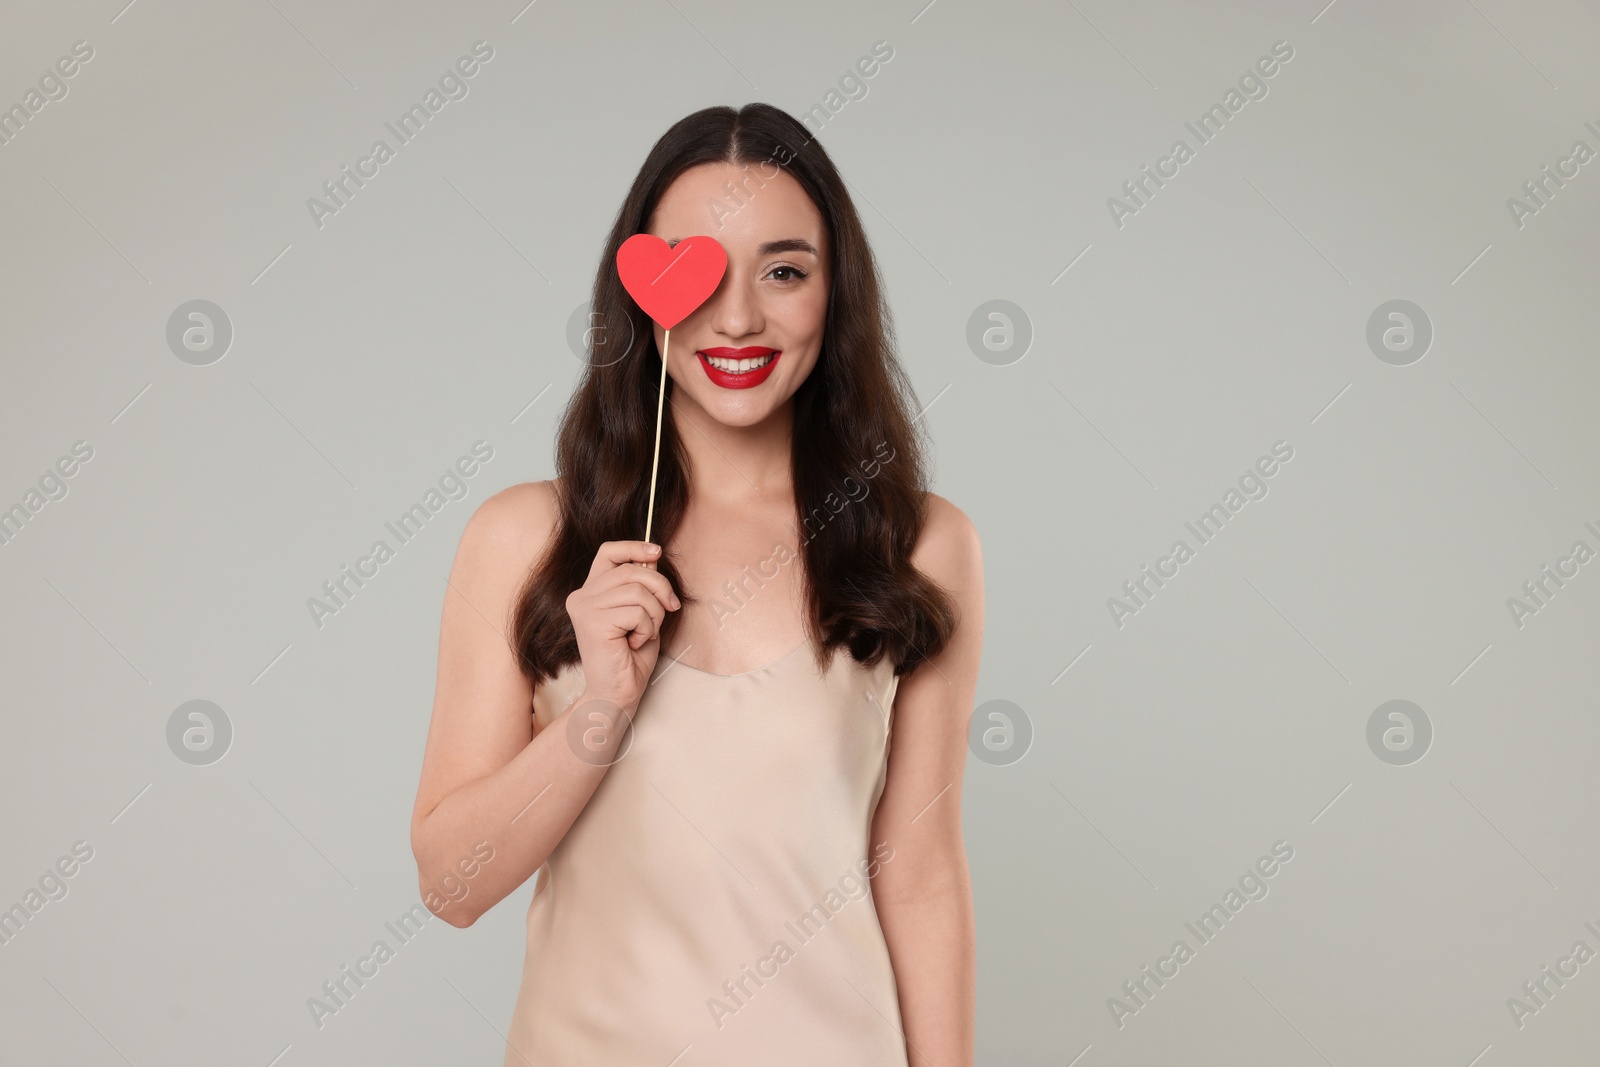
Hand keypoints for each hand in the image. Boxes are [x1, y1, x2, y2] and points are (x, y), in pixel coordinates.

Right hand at [565, 541, 680, 710]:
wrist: (617, 694)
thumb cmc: (630, 658)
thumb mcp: (641, 614)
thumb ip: (642, 587)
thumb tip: (653, 558)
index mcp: (590, 592)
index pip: (608, 552)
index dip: (634, 546)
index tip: (657, 552)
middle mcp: (581, 596)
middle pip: (632, 569)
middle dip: (661, 587)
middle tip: (671, 607)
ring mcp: (584, 608)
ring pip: (638, 591)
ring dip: (654, 614)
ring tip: (644, 633)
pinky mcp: (592, 622)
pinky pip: (637, 611)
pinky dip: (647, 628)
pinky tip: (634, 644)